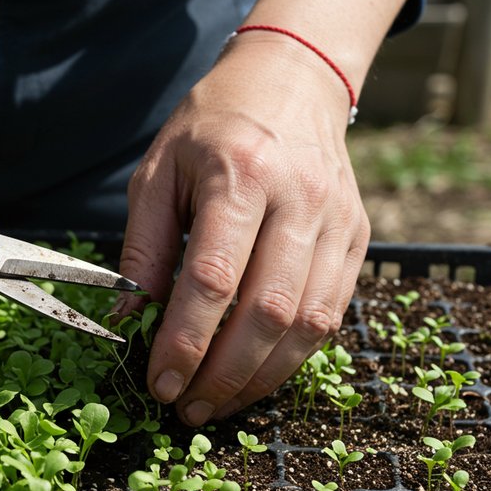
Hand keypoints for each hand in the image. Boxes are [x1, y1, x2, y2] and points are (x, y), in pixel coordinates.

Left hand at [118, 36, 369, 425]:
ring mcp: (337, 221)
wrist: (290, 82)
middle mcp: (299, 199)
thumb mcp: (158, 174)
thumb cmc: (211, 128)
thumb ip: (145, 249)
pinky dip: (293, 356)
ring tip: (218, 404)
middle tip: (187, 409)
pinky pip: (331, 314)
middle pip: (268, 311)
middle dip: (224, 375)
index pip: (213, 278)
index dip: (186, 342)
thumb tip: (132, 321)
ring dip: (260, 378)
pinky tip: (257, 374)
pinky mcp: (358, 238)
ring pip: (308, 323)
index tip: (159, 382)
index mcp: (240, 175)